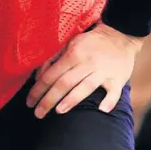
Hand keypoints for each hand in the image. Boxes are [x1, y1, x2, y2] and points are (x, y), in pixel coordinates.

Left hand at [27, 23, 143, 118]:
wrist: (121, 35)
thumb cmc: (91, 43)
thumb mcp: (70, 44)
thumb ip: (53, 59)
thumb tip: (38, 77)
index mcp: (73, 54)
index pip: (51, 75)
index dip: (38, 90)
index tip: (29, 102)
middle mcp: (87, 63)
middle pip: (64, 83)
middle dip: (49, 100)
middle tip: (38, 114)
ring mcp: (103, 72)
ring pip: (85, 87)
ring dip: (71, 99)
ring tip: (59, 111)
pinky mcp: (118, 79)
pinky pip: (114, 92)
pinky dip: (109, 101)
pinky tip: (101, 110)